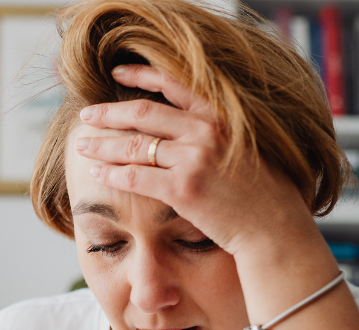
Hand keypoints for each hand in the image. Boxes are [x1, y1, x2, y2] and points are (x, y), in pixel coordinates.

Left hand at [74, 64, 318, 258]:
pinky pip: (136, 177)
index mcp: (221, 115)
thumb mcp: (246, 146)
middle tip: (87, 114)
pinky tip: (96, 174)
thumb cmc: (263, 193)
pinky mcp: (183, 189)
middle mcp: (206, 130)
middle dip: (108, 114)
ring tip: (83, 145)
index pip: (173, 83)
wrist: (275, 227)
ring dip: (102, 145)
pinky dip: (111, 175)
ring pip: (134, 146)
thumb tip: (186, 126)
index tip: (116, 72)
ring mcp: (194, 159)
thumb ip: (217, 131)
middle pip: (143, 113)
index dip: (140, 74)